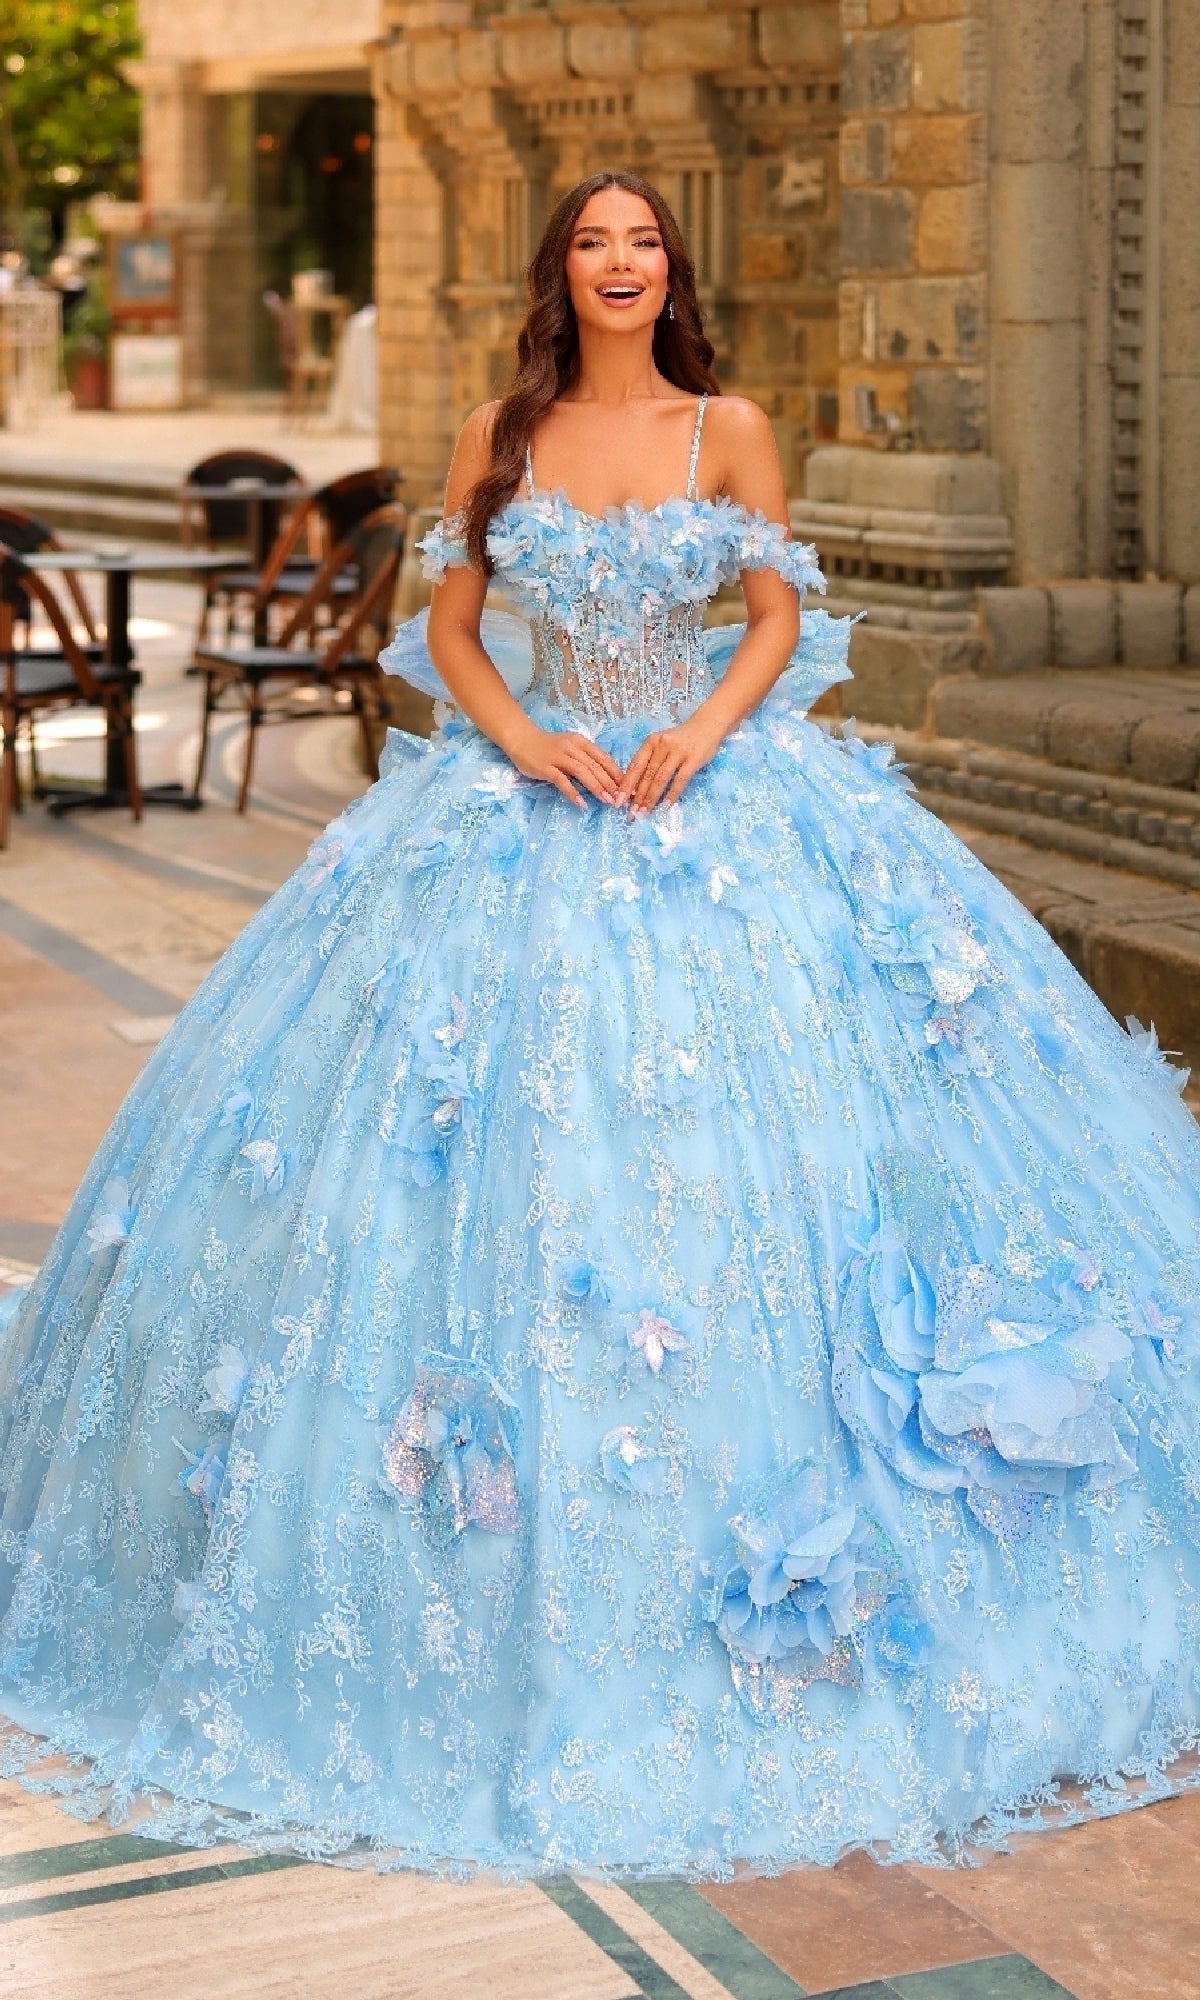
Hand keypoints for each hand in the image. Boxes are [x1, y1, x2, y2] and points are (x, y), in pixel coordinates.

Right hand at [507, 723, 624, 808]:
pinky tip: (582, 803)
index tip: (627, 787)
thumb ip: (585, 760)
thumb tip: (604, 778)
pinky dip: (573, 793)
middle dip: (610, 783)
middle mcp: (572, 748)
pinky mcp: (546, 767)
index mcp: (581, 742)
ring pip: (583, 772)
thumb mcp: (570, 748)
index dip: (616, 773)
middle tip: (620, 799)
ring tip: (607, 801)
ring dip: (597, 787)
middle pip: (596, 766)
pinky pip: (562, 781)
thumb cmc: (548, 746)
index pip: (604, 758)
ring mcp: (559, 757)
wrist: (522, 739)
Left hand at [618, 710, 726, 812]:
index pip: (635, 766)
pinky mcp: (693, 759)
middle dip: (637, 796)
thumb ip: (650, 762)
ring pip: (660, 778)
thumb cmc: (681, 739)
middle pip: (647, 775)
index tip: (618, 801)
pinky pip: (680, 779)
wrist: (707, 725)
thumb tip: (636, 789)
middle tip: (631, 813)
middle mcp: (662, 745)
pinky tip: (666, 805)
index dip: (626, 785)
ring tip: (645, 812)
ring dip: (651, 798)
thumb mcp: (661, 745)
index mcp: (650, 742)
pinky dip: (672, 794)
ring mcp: (678, 752)